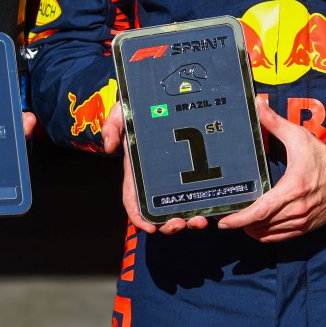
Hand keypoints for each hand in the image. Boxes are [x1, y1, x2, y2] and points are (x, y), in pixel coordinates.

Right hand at [101, 100, 208, 235]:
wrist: (159, 98)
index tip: (150, 228)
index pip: (133, 200)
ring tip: (200, 221)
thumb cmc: (138, 108)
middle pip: (159, 211)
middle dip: (169, 224)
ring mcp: (175, 176)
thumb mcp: (122, 113)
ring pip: (181, 206)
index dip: (139, 217)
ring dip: (189, 219)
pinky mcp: (195, 168)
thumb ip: (112, 126)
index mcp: (136, 172)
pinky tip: (216, 207)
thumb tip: (109, 147)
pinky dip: (205, 203)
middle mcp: (155, 180)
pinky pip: (199, 191)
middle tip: (181, 224)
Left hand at [218, 100, 325, 241]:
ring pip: (269, 234)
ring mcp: (301, 222)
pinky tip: (256, 229)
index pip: (260, 211)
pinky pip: (280, 238)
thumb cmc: (324, 158)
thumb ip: (275, 123)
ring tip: (240, 222)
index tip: (224, 222)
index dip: (240, 219)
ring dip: (252, 230)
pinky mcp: (306, 228)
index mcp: (292, 189)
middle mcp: (296, 209)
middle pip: (261, 225)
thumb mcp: (300, 137)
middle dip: (241, 224)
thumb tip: (258, 104)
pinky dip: (266, 236)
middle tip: (227, 218)